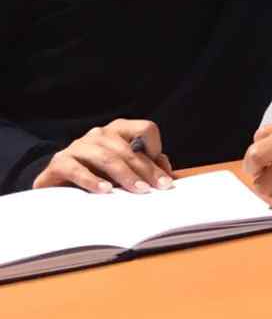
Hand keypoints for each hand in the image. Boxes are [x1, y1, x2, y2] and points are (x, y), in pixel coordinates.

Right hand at [33, 119, 173, 193]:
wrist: (57, 181)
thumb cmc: (97, 173)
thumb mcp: (124, 168)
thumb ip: (145, 165)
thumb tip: (167, 171)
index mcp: (118, 130)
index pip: (144, 128)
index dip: (156, 146)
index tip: (161, 169)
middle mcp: (99, 134)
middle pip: (127, 149)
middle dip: (145, 169)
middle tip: (158, 187)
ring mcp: (78, 146)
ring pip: (106, 157)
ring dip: (125, 174)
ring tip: (138, 190)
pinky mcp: (60, 162)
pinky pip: (77, 169)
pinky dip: (92, 180)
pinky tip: (105, 190)